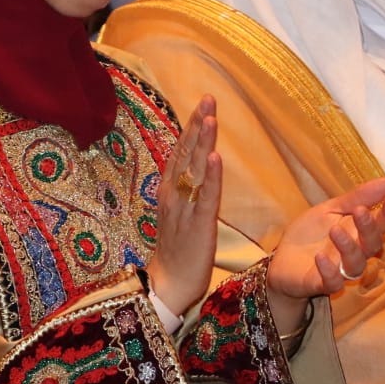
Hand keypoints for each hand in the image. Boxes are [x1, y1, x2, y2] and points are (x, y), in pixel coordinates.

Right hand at [145, 95, 221, 318]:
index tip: (203, 104)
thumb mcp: (182, 212)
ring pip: (195, 170)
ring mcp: (184, 209)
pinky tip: (216, 158)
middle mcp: (174, 195)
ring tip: (210, 117)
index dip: (191, 127)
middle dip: (197, 125)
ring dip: (202, 142)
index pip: (181, 152)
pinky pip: (206, 197)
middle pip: (186, 153)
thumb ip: (189, 189)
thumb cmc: (178, 250)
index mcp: (171, 191)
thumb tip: (200, 167)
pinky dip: (212, 176)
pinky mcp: (198, 225)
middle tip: (208, 98)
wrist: (168, 285)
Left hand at [266, 178, 384, 332]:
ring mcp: (341, 270)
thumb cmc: (311, 234)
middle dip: (370, 228)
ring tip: (335, 230)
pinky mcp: (323, 284)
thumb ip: (357, 197)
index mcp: (360, 232)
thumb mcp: (331, 209)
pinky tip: (320, 256)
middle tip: (361, 211)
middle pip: (373, 244)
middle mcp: (356, 252)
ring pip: (356, 264)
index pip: (382, 224)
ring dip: (349, 247)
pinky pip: (333, 282)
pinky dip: (329, 271)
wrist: (282, 260)